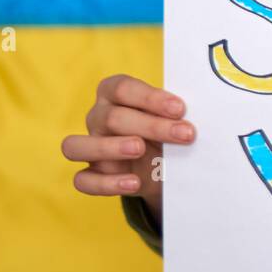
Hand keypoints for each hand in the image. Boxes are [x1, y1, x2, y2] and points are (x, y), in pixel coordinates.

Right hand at [61, 74, 193, 226]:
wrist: (163, 161)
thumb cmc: (165, 128)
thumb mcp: (172, 117)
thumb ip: (175, 113)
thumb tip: (194, 115)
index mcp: (114, 93)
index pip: (122, 88)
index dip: (151, 98)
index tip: (180, 109)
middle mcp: (97, 116)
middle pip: (112, 118)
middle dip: (152, 126)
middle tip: (185, 134)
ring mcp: (90, 146)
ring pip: (77, 145)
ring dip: (110, 147)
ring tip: (141, 149)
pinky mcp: (92, 174)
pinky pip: (82, 180)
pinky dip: (106, 184)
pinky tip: (134, 183)